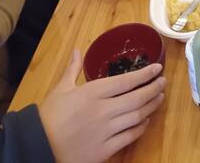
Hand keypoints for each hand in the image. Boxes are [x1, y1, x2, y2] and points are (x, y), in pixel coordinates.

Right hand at [39, 50, 165, 162]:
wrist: (37, 147)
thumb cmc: (49, 116)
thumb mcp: (61, 89)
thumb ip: (72, 69)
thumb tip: (76, 50)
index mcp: (93, 92)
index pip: (127, 81)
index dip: (145, 74)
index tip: (157, 68)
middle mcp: (104, 110)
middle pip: (137, 98)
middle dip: (153, 89)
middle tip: (162, 82)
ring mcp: (106, 131)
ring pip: (137, 117)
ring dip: (151, 107)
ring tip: (159, 98)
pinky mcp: (105, 150)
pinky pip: (129, 137)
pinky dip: (140, 127)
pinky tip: (145, 121)